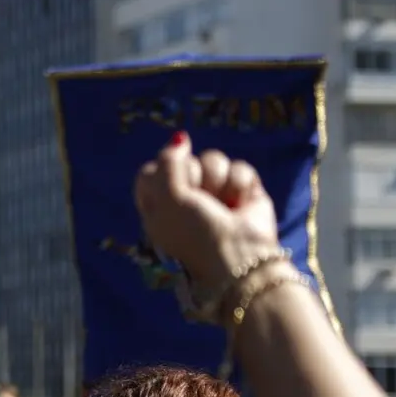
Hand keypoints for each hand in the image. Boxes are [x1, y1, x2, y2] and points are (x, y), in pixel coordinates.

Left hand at [133, 135, 282, 293]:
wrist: (239, 259)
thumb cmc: (195, 233)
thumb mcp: (168, 198)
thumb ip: (168, 162)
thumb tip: (180, 138)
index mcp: (157, 204)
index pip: (152, 169)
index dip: (162, 174)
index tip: (171, 192)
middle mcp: (185, 197)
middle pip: (184, 160)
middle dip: (193, 177)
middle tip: (200, 201)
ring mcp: (216, 193)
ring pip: (213, 159)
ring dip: (217, 180)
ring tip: (222, 204)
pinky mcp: (244, 191)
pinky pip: (239, 167)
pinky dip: (239, 185)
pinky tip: (240, 204)